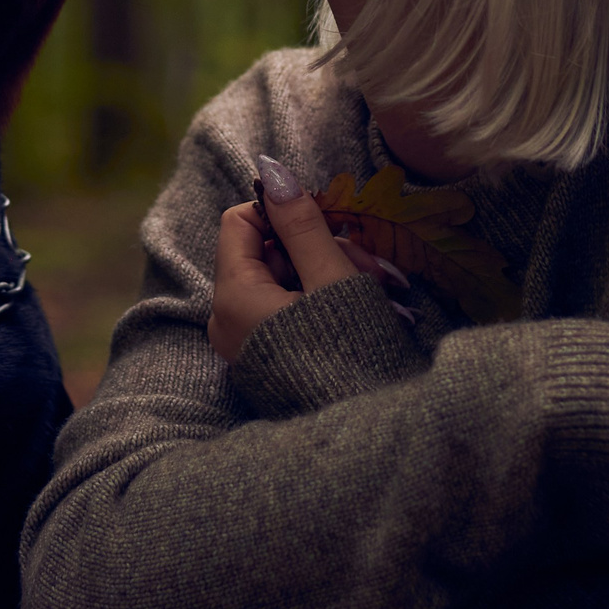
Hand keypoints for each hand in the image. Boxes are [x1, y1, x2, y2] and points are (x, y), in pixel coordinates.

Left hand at [205, 155, 363, 361]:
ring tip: (382, 291)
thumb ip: (301, 224)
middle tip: (371, 265)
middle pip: (268, 253)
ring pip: (285, 281)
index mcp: (233, 295)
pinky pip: (288, 311)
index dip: (282, 211)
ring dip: (332, 274)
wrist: (361, 436)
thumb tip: (272, 172)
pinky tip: (366, 309)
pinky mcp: (267, 361)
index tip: (327, 218)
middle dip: (321, 248)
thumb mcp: (330, 278)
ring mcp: (245, 344)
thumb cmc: (348, 352)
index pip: (240, 221)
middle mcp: (227, 320)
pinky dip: (324, 301)